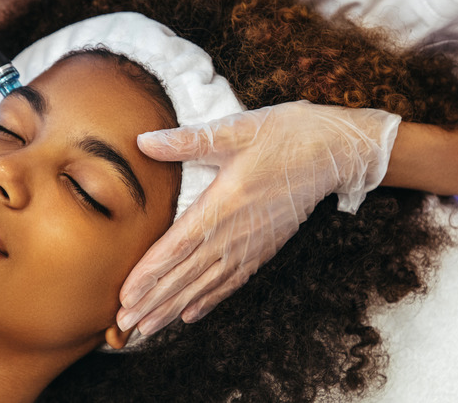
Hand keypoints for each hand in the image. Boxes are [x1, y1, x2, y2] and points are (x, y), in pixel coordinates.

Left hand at [116, 100, 400, 334]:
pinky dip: (210, 300)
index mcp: (224, 202)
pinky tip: (191, 314)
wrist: (334, 151)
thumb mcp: (236, 130)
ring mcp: (252, 245)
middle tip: (123, 325)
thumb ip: (187, 141)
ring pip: (207, 285)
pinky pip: (232, 281)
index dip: (150, 274)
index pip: (178, 246)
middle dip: (154, 301)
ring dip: (175, 307)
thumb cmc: (285, 134)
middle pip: (187, 275)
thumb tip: (144, 141)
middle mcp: (236, 232)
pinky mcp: (265, 248)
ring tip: (148, 328)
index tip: (125, 296)